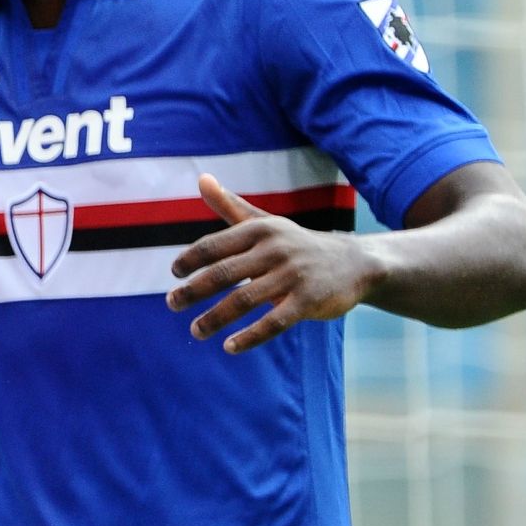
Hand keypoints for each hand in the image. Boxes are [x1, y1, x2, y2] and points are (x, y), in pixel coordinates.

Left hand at [166, 174, 383, 353]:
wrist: (353, 262)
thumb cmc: (296, 243)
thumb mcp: (265, 222)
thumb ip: (230, 205)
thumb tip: (201, 178)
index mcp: (259, 229)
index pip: (214, 244)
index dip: (191, 259)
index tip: (175, 273)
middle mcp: (274, 249)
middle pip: (223, 273)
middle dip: (193, 291)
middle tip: (172, 304)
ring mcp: (292, 276)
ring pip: (244, 300)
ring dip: (215, 318)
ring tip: (196, 331)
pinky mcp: (308, 301)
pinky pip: (274, 322)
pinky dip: (250, 337)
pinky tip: (229, 347)